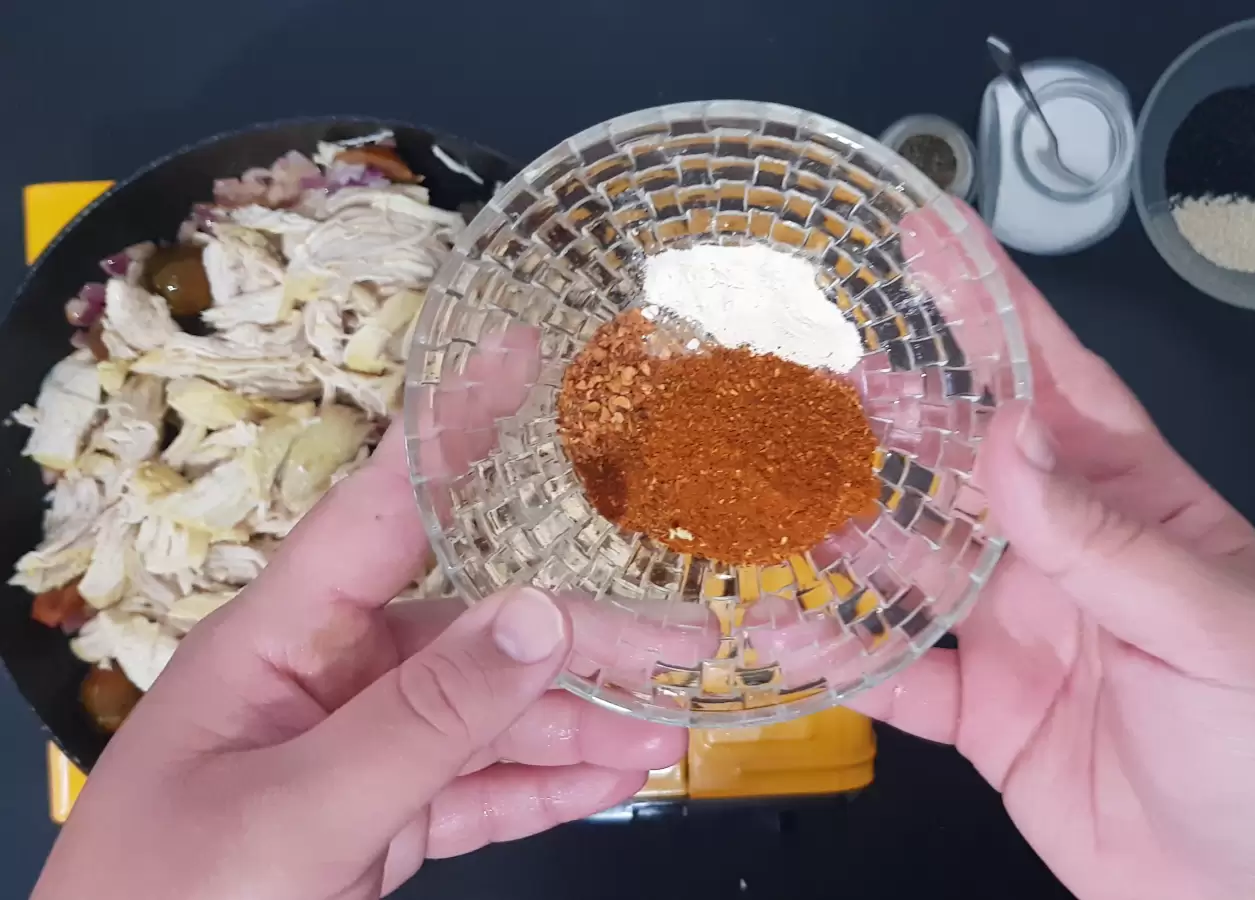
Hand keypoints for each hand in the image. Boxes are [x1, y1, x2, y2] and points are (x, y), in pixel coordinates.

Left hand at [32, 432, 685, 899]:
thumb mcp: (292, 814)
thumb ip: (422, 721)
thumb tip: (541, 615)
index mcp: (274, 644)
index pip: (379, 514)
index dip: (452, 431)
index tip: (520, 358)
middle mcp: (321, 684)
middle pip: (471, 635)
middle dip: (582, 638)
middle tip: (686, 643)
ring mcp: (350, 758)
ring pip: (486, 719)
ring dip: (579, 723)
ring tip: (670, 727)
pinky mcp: (373, 826)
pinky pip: (474, 790)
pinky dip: (542, 784)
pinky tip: (608, 774)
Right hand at [855, 202, 1254, 899]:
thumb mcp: (1212, 627)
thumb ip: (1103, 537)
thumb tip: (1007, 435)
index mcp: (1142, 507)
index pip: (1059, 384)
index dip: (996, 308)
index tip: (933, 240)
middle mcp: (1070, 556)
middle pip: (961, 462)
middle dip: (889, 412)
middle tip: (808, 371)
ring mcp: (1022, 633)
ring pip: (911, 560)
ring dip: (842, 526)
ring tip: (766, 492)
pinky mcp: (988, 713)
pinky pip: (899, 672)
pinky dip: (841, 653)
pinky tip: (786, 633)